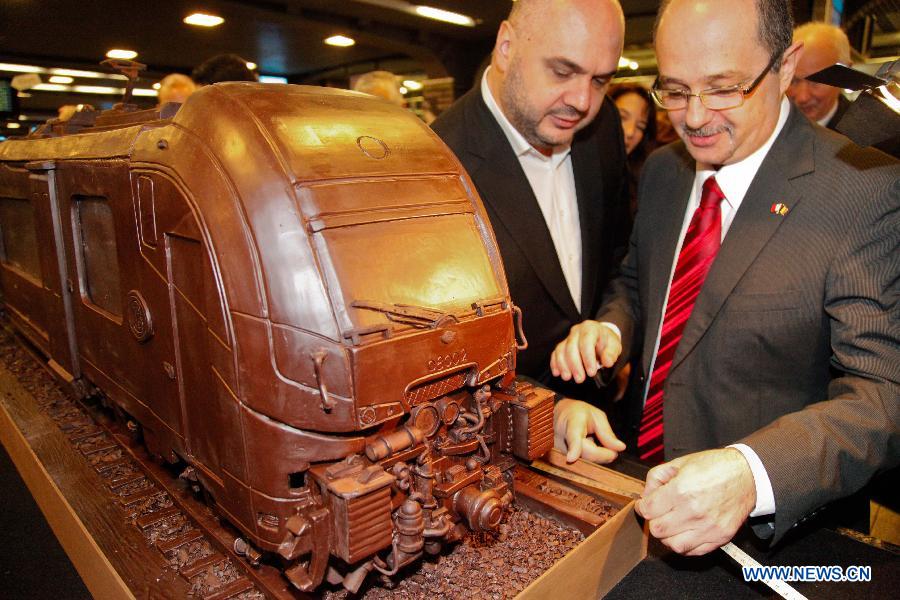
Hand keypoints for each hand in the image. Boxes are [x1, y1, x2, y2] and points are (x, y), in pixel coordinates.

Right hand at [550, 321, 621, 383]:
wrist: (600, 337)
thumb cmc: (606, 342)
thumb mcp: (614, 346)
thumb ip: (611, 354)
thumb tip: (607, 362)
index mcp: (591, 328)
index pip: (586, 342)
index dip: (588, 358)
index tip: (591, 372)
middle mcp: (577, 331)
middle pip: (571, 347)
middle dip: (575, 365)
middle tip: (580, 379)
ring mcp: (568, 337)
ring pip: (561, 350)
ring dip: (563, 365)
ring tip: (568, 377)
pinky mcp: (562, 345)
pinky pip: (555, 353)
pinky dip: (555, 364)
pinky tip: (557, 373)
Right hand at [553, 398, 625, 462]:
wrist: (556, 414)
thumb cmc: (577, 413)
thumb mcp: (596, 415)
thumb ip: (607, 433)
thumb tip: (620, 448)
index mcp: (572, 423)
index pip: (573, 437)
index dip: (574, 448)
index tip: (571, 458)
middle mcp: (562, 439)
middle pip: (586, 454)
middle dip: (603, 453)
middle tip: (610, 445)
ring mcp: (558, 451)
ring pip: (584, 461)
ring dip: (594, 454)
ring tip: (590, 439)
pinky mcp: (559, 459)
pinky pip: (580, 463)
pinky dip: (587, 457)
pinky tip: (584, 446)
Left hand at [635, 449, 756, 555]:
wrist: (747, 475)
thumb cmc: (715, 467)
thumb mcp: (680, 463)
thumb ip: (656, 477)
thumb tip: (646, 495)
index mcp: (681, 491)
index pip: (648, 511)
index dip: (642, 507)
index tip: (645, 505)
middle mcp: (693, 512)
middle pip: (657, 530)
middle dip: (654, 520)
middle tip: (659, 512)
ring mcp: (708, 527)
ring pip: (673, 545)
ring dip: (668, 536)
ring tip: (672, 524)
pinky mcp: (720, 537)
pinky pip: (693, 551)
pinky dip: (685, 544)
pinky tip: (686, 531)